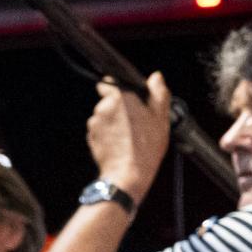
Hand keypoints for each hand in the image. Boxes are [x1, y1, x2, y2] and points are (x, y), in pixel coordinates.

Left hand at [86, 73, 171, 196]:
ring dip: (113, 123)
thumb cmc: (145, 146)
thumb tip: (156, 77)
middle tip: (136, 122)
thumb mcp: (160, 117)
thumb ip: (158, 93)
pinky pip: (100, 131)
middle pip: (109, 101)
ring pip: (104, 117)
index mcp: (120, 97)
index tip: (128, 98)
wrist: (128, 173)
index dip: (118, 88)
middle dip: (119, 108)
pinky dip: (108, 135)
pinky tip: (121, 144)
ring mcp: (95, 123)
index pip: (109, 82)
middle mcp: (103, 107)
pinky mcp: (91, 137)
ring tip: (130, 136)